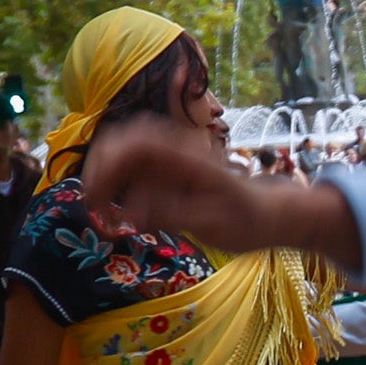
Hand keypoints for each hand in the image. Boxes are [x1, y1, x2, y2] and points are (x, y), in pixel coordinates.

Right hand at [80, 118, 358, 268]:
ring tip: (105, 212)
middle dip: (100, 169)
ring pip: (123, 151)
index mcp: (187, 157)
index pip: (137, 144)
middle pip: (122, 140)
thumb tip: (133, 213)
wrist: (270, 214)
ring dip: (106, 177)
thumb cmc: (247, 220)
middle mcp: (176, 149)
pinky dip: (119, 184)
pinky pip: (133, 167)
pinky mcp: (167, 169)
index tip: (97, 197)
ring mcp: (170, 156)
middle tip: (95, 208)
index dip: (108, 163)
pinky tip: (120, 210)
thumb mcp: (212, 224)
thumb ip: (172, 214)